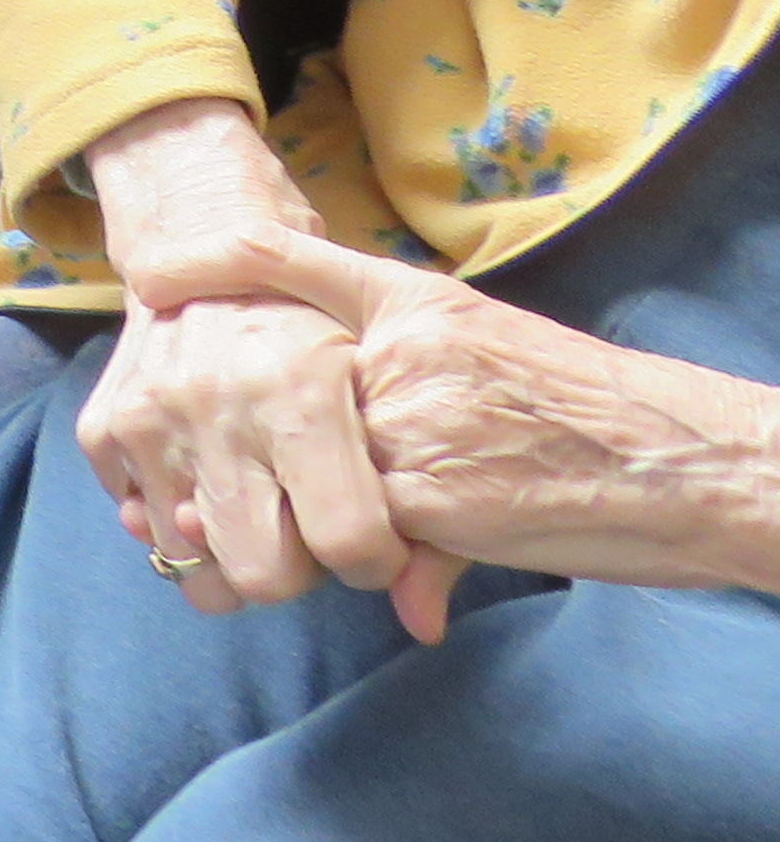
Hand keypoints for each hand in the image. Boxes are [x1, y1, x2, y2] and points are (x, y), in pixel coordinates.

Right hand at [71, 100, 410, 615]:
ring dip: (227, 543)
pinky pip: (140, 524)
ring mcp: (151, 418)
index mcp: (299, 388)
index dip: (371, 559)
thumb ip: (418, 484)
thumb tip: (420, 623)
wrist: (197, 229)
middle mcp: (217, 405)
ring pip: (193, 559)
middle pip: (263, 574)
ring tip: (254, 497)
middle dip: (294, 567)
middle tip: (306, 522)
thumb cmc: (313, 314)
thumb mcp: (387, 373)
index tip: (371, 533)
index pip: (347, 544)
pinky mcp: (102, 427)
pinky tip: (204, 467)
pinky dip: (173, 510)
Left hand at [141, 228, 779, 629]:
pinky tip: (404, 579)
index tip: (152, 275)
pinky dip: (372, 560)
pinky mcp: (426, 492)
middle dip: (258, 441)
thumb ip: (414, 417)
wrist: (689, 463)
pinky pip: (359, 528)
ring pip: (313, 466)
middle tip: (226, 478)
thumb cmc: (602, 419)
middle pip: (283, 389)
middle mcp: (400, 350)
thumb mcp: (497, 370)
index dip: (215, 262)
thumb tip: (370, 493)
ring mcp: (407, 418)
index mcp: (418, 305)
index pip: (291, 262)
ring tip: (320, 552)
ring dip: (313, 515)